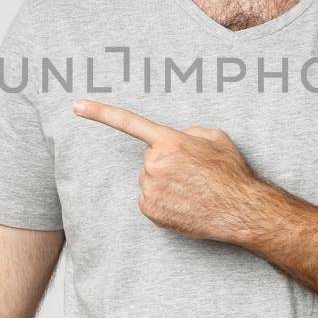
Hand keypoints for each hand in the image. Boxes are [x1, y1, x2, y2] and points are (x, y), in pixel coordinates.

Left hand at [72, 98, 269, 242]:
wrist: (240, 210)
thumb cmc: (231, 173)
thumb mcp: (216, 137)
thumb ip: (189, 131)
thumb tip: (176, 139)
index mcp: (169, 141)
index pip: (128, 122)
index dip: (100, 112)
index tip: (77, 105)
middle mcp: (154, 164)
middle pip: (150, 158)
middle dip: (167, 161)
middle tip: (193, 172)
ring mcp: (150, 189)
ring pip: (149, 180)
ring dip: (166, 182)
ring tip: (193, 190)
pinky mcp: (150, 211)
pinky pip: (149, 199)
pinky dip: (164, 201)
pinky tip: (185, 203)